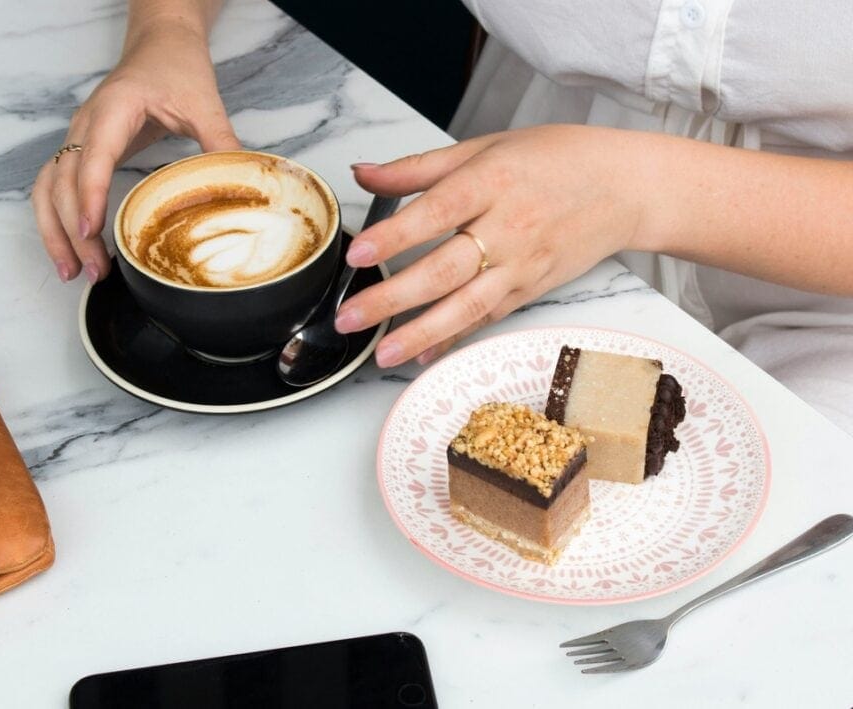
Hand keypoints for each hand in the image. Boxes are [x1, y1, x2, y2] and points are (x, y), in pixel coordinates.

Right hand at [31, 22, 240, 282]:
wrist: (160, 43)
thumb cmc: (176, 67)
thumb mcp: (205, 103)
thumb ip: (221, 142)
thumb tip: (244, 184)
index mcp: (113, 109)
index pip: (92, 157)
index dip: (89, 195)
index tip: (92, 231)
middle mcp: (86, 124)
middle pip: (64, 182)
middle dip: (73, 230)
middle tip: (94, 271)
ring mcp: (78, 137)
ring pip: (48, 187)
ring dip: (54, 230)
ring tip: (72, 271)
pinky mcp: (81, 150)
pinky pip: (54, 186)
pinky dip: (56, 219)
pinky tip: (71, 249)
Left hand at [336, 125, 656, 366]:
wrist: (624, 188)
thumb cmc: (555, 160)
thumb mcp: (484, 147)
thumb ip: (418, 167)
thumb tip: (362, 171)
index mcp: (491, 182)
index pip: (436, 211)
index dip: (396, 235)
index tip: (358, 254)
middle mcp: (507, 228)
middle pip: (445, 269)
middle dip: (393, 298)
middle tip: (349, 317)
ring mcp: (521, 266)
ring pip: (466, 306)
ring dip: (422, 334)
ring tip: (383, 354)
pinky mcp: (529, 290)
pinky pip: (487, 319)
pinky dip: (455, 340)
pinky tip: (424, 357)